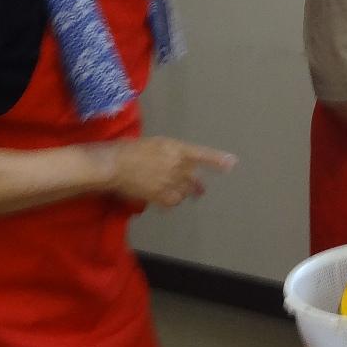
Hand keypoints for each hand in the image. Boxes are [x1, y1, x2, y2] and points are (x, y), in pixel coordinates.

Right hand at [106, 137, 236, 207]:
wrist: (115, 164)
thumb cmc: (130, 149)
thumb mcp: (155, 144)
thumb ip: (170, 153)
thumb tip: (178, 162)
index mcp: (176, 149)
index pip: (202, 155)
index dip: (218, 160)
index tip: (232, 163)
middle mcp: (177, 165)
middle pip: (194, 178)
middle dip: (196, 185)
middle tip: (200, 190)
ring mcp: (170, 181)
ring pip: (185, 192)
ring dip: (183, 193)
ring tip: (176, 193)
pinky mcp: (160, 195)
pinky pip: (172, 202)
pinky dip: (171, 203)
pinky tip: (166, 202)